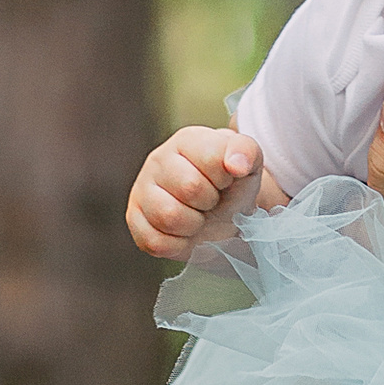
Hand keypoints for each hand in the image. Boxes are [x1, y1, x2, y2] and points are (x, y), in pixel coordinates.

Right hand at [127, 126, 260, 259]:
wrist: (222, 216)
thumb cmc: (232, 186)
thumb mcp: (248, 164)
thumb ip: (247, 152)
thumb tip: (236, 164)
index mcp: (187, 141)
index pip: (211, 159)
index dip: (226, 178)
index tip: (226, 179)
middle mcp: (158, 160)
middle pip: (189, 188)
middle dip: (210, 202)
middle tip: (211, 201)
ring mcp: (142, 190)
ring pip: (168, 216)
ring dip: (193, 224)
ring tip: (197, 215)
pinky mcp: (135, 220)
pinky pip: (156, 241)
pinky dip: (178, 244)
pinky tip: (183, 231)